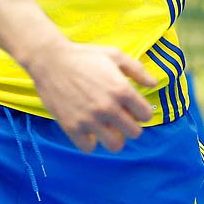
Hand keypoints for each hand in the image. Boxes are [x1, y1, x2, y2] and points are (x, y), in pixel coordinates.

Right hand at [25, 41, 156, 152]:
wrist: (50, 60)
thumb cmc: (84, 56)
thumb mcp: (114, 55)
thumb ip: (137, 70)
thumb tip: (153, 84)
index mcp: (122, 90)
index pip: (146, 115)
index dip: (141, 111)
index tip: (132, 108)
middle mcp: (108, 107)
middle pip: (134, 133)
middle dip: (130, 126)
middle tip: (120, 119)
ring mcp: (90, 119)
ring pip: (115, 145)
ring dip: (114, 138)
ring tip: (107, 128)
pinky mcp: (72, 127)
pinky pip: (89, 148)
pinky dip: (90, 142)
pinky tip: (88, 130)